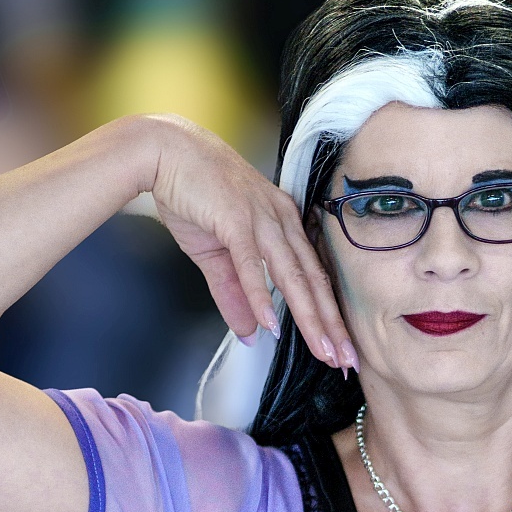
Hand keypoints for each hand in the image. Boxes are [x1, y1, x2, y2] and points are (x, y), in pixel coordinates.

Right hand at [145, 116, 357, 370]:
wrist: (164, 151)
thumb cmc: (193, 193)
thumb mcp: (216, 254)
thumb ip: (234, 294)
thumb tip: (250, 333)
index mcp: (282, 223)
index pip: (313, 277)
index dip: (329, 315)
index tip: (340, 348)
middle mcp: (280, 219)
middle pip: (312, 280)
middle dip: (331, 324)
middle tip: (347, 360)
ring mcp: (260, 217)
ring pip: (292, 275)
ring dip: (308, 316)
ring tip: (323, 349)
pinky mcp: (235, 218)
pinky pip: (252, 263)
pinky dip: (261, 294)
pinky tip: (271, 323)